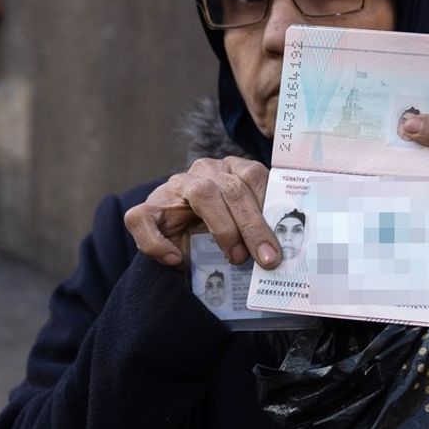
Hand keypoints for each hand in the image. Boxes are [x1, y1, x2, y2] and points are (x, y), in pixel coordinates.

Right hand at [124, 156, 282, 269]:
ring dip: (224, 229)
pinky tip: (175, 259)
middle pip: (233, 189)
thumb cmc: (218, 234)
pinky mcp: (148, 208)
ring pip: (203, 194)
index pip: (254, 176)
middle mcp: (204, 172)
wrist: (177, 244)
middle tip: (265, 258)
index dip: (268, 208)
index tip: (277, 243)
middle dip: (252, 226)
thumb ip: (261, 228)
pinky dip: (160, 243)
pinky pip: (147, 219)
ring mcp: (175, 187)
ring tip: (235, 258)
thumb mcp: (244, 227)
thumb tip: (281, 251)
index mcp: (232, 170)